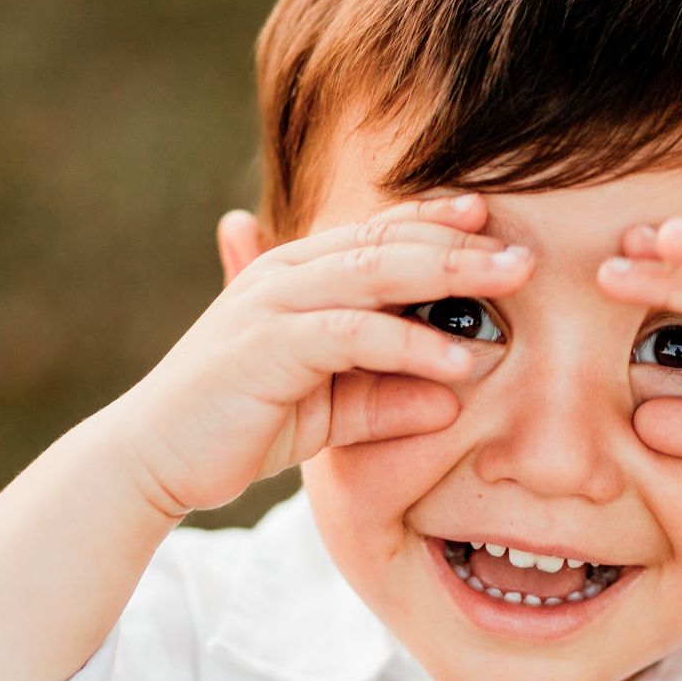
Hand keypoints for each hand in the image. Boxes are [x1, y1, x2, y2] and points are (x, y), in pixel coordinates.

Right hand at [109, 194, 530, 517]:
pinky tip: (459, 358)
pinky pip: (354, 333)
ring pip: (376, 270)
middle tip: (527, 249)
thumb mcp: (331, 414)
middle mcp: (285, 275)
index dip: (439, 221)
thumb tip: (456, 397)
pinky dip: (409, 343)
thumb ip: (388, 397)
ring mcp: (273, 305)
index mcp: (297, 275)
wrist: (154, 460)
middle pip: (389, 240)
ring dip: (450, 272)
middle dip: (462, 241)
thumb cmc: (241, 430)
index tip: (498, 221)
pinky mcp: (268, 346)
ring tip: (512, 280)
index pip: (380, 232)